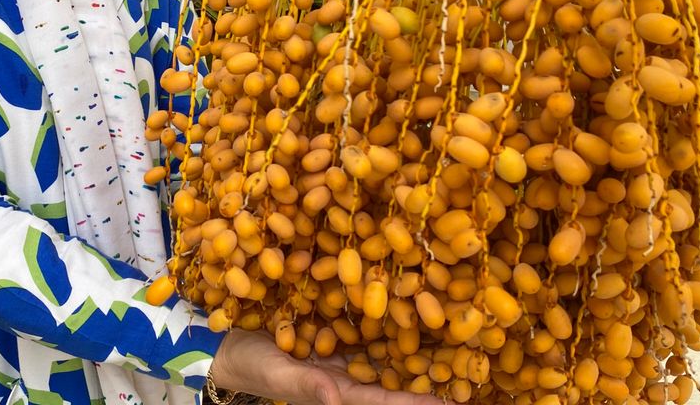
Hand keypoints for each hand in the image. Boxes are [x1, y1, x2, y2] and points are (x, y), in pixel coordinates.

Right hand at [208, 328, 443, 404]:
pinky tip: (414, 305)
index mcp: (339, 392)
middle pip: (396, 379)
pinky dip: (390, 319)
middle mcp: (349, 375)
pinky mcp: (336, 329)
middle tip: (470, 372)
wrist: (228, 342)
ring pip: (388, 353)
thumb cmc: (252, 364)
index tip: (452, 403)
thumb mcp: (278, 373)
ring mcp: (344, 353)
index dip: (416, 402)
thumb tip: (336, 400)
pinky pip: (368, 326)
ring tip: (457, 342)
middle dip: (430, 378)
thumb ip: (308, 386)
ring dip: (418, 351)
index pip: (385, 400)